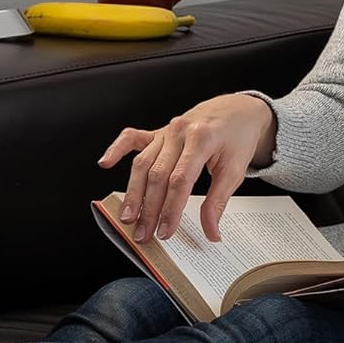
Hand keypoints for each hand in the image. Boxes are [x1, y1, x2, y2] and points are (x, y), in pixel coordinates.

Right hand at [97, 94, 275, 243]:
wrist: (238, 109)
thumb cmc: (238, 137)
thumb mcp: (235, 170)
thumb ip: (218, 201)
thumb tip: (211, 232)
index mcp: (202, 138)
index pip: (180, 180)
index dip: (171, 209)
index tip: (165, 231)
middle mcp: (179, 131)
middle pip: (157, 174)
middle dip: (149, 208)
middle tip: (143, 233)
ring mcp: (166, 130)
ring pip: (142, 162)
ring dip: (133, 192)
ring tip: (127, 215)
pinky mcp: (159, 131)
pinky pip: (133, 138)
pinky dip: (117, 149)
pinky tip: (106, 163)